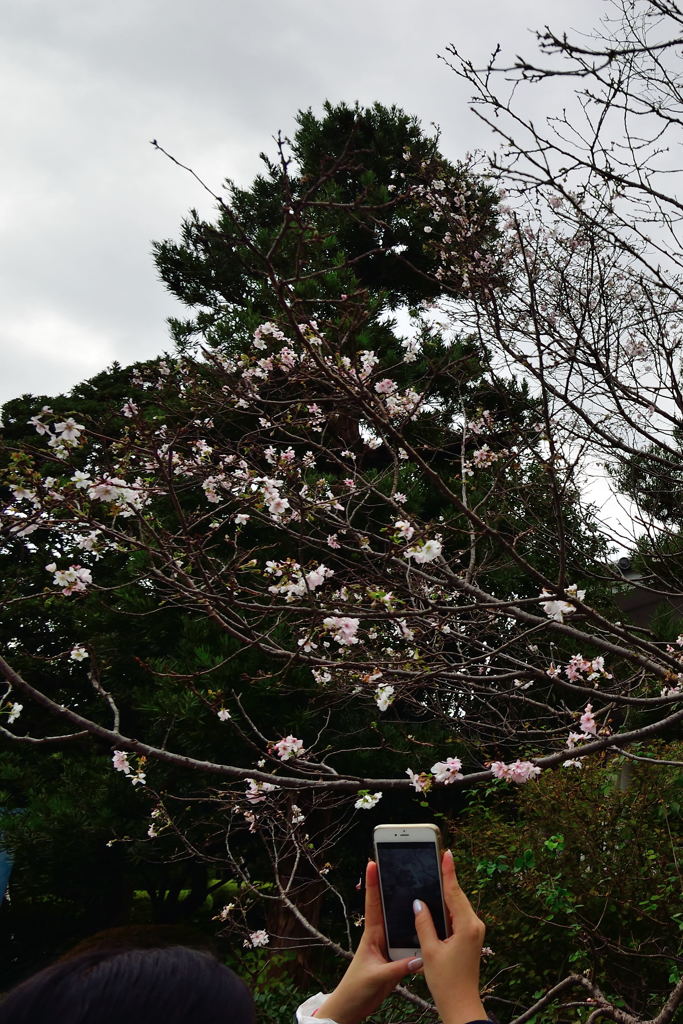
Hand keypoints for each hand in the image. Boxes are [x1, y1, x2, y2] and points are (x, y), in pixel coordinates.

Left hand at [315, 861, 419, 1023]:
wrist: (352, 1007)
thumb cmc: (356, 989)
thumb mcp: (376, 977)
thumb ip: (398, 968)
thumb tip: (420, 958)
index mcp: (372, 934)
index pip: (372, 903)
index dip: (372, 882)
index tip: (373, 861)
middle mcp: (380, 936)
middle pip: (390, 906)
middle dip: (396, 886)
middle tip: (405, 865)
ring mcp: (388, 946)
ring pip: (402, 923)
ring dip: (410, 909)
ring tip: (424, 888)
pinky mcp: (395, 958)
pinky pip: (409, 943)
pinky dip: (418, 935)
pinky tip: (431, 927)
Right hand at [413, 850, 486, 1023]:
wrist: (461, 1005)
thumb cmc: (446, 982)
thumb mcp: (429, 951)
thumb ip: (424, 923)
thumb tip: (419, 903)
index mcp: (467, 926)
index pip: (455, 892)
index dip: (449, 872)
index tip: (447, 853)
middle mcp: (475, 926)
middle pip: (457, 896)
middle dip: (445, 879)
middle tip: (434, 859)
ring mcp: (474, 932)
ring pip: (457, 906)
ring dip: (445, 894)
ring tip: (433, 875)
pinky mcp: (470, 938)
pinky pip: (458, 916)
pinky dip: (447, 908)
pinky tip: (436, 903)